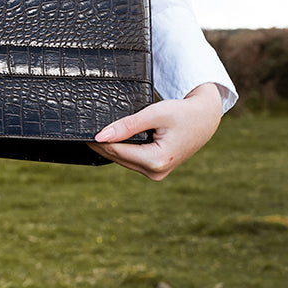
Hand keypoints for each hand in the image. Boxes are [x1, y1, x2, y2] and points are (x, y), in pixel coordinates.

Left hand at [88, 82, 223, 179]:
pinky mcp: (155, 170)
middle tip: (82, 130)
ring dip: (110, 147)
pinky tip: (110, 139)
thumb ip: (127, 125)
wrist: (204, 120)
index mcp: (156, 161)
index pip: (117, 150)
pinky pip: (131, 160)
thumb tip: (100, 136)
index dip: (98, 140)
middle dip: (101, 144)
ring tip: (93, 133)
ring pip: (122, 160)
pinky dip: (121, 149)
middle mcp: (155, 173)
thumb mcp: (154, 114)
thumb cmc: (182, 113)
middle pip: (117, 157)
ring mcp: (155, 174)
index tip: (82, 130)